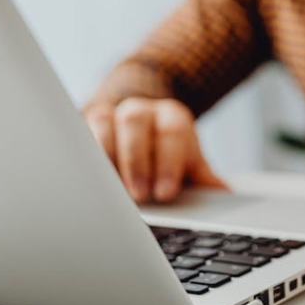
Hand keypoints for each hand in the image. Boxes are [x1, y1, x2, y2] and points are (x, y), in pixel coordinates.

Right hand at [82, 97, 227, 202]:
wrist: (139, 126)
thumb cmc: (164, 153)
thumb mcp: (186, 162)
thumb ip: (202, 177)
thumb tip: (224, 194)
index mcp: (171, 115)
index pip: (172, 130)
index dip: (169, 162)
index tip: (166, 192)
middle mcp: (140, 108)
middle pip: (136, 121)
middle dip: (137, 161)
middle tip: (140, 196)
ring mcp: (110, 113)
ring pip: (104, 122)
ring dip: (108, 159)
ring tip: (113, 192)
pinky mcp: (85, 124)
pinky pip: (79, 133)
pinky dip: (85, 157)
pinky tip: (89, 181)